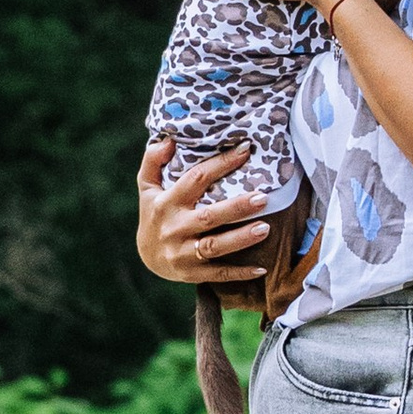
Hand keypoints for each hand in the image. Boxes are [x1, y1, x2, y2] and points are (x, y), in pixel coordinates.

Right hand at [136, 133, 271, 287]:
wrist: (146, 257)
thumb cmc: (154, 213)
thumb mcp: (148, 186)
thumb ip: (153, 160)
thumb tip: (168, 140)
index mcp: (167, 203)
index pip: (195, 180)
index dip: (220, 164)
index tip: (245, 150)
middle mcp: (174, 228)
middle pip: (208, 217)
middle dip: (236, 208)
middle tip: (263, 197)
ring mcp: (183, 253)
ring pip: (215, 246)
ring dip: (241, 239)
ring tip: (265, 228)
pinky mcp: (192, 273)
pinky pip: (218, 273)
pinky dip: (239, 273)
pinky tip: (261, 269)